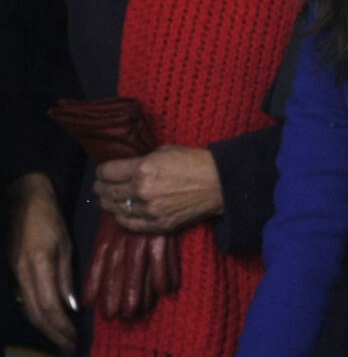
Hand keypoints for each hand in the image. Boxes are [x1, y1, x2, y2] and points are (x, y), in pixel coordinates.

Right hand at [5, 173, 76, 351]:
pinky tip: (48, 321)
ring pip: (27, 308)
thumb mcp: (66, 245)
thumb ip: (66, 277)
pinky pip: (23, 299)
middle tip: (69, 346)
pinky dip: (36, 314)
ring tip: (60, 338)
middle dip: (53, 333)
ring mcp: (13, 273)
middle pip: (36, 313)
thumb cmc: (50, 218)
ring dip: (44, 327)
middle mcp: (22, 272)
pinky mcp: (11, 271)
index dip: (62, 327)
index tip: (74, 339)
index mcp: (38, 264)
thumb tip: (71, 307)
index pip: (50, 306)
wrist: (23, 199)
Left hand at [93, 145, 224, 232]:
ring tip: (107, 200)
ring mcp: (149, 210)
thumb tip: (126, 167)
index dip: (101, 172)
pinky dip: (121, 218)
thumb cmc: (194, 162)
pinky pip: (129, 224)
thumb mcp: (165, 152)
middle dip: (101, 188)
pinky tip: (120, 213)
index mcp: (142, 169)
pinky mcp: (158, 224)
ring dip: (108, 204)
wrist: (219, 184)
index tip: (102, 172)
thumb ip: (142, 160)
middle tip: (100, 187)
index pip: (107, 172)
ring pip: (115, 209)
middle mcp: (142, 191)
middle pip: (107, 192)